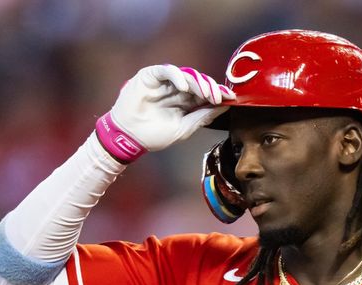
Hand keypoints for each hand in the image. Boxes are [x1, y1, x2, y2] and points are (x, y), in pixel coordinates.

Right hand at [96, 65, 233, 162]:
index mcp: (186, 102)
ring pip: (186, 75)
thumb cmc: (154, 135)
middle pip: (199, 83)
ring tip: (205, 94)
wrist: (129, 137)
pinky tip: (185, 87)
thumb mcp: (184, 128)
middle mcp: (178, 90)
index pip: (206, 94)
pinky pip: (167, 70)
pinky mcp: (151, 76)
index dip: (219, 94)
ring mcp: (165, 82)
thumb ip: (202, 117)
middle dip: (211, 89)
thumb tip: (224, 107)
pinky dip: (177, 76)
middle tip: (218, 97)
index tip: (231, 98)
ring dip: (198, 83)